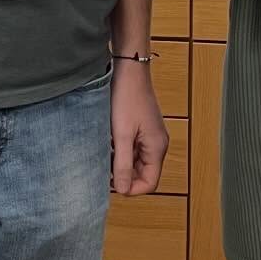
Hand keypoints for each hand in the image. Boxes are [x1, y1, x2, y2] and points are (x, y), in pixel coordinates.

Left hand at [110, 59, 168, 196]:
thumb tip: (123, 190)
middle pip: (143, 174)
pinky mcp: (141, 128)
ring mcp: (150, 136)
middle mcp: (157, 144)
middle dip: (124, 176)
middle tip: (103, 169)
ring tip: (104, 154)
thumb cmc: (127, 97)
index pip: (150, 183)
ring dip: (121, 163)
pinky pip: (133, 149)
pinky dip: (120, 151)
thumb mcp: (121, 135)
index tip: (111, 184)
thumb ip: (123, 164)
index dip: (131, 189)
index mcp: (157, 147)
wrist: (128, 69)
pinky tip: (108, 143)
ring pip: (136, 162)